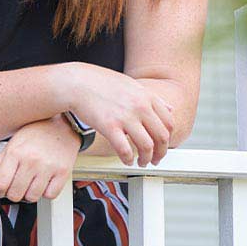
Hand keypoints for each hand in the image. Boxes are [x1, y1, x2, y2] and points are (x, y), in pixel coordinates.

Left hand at [0, 117, 80, 202]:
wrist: (64, 124)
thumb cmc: (37, 132)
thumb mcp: (12, 144)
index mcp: (16, 152)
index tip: (0, 189)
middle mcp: (32, 160)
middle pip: (15, 194)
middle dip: (12, 192)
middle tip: (16, 184)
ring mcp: (48, 167)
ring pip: (32, 197)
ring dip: (29, 193)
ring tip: (30, 182)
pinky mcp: (63, 172)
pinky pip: (50, 195)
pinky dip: (45, 192)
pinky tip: (43, 181)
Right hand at [57, 64, 175, 166]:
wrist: (76, 83)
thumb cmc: (100, 83)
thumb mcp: (132, 85)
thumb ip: (152, 98)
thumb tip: (170, 109)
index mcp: (146, 97)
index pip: (168, 123)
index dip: (168, 139)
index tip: (162, 145)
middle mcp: (140, 106)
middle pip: (162, 137)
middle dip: (161, 153)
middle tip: (156, 159)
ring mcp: (125, 117)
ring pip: (147, 146)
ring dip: (146, 159)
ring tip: (141, 162)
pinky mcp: (110, 127)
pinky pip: (125, 150)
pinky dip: (129, 159)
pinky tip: (127, 161)